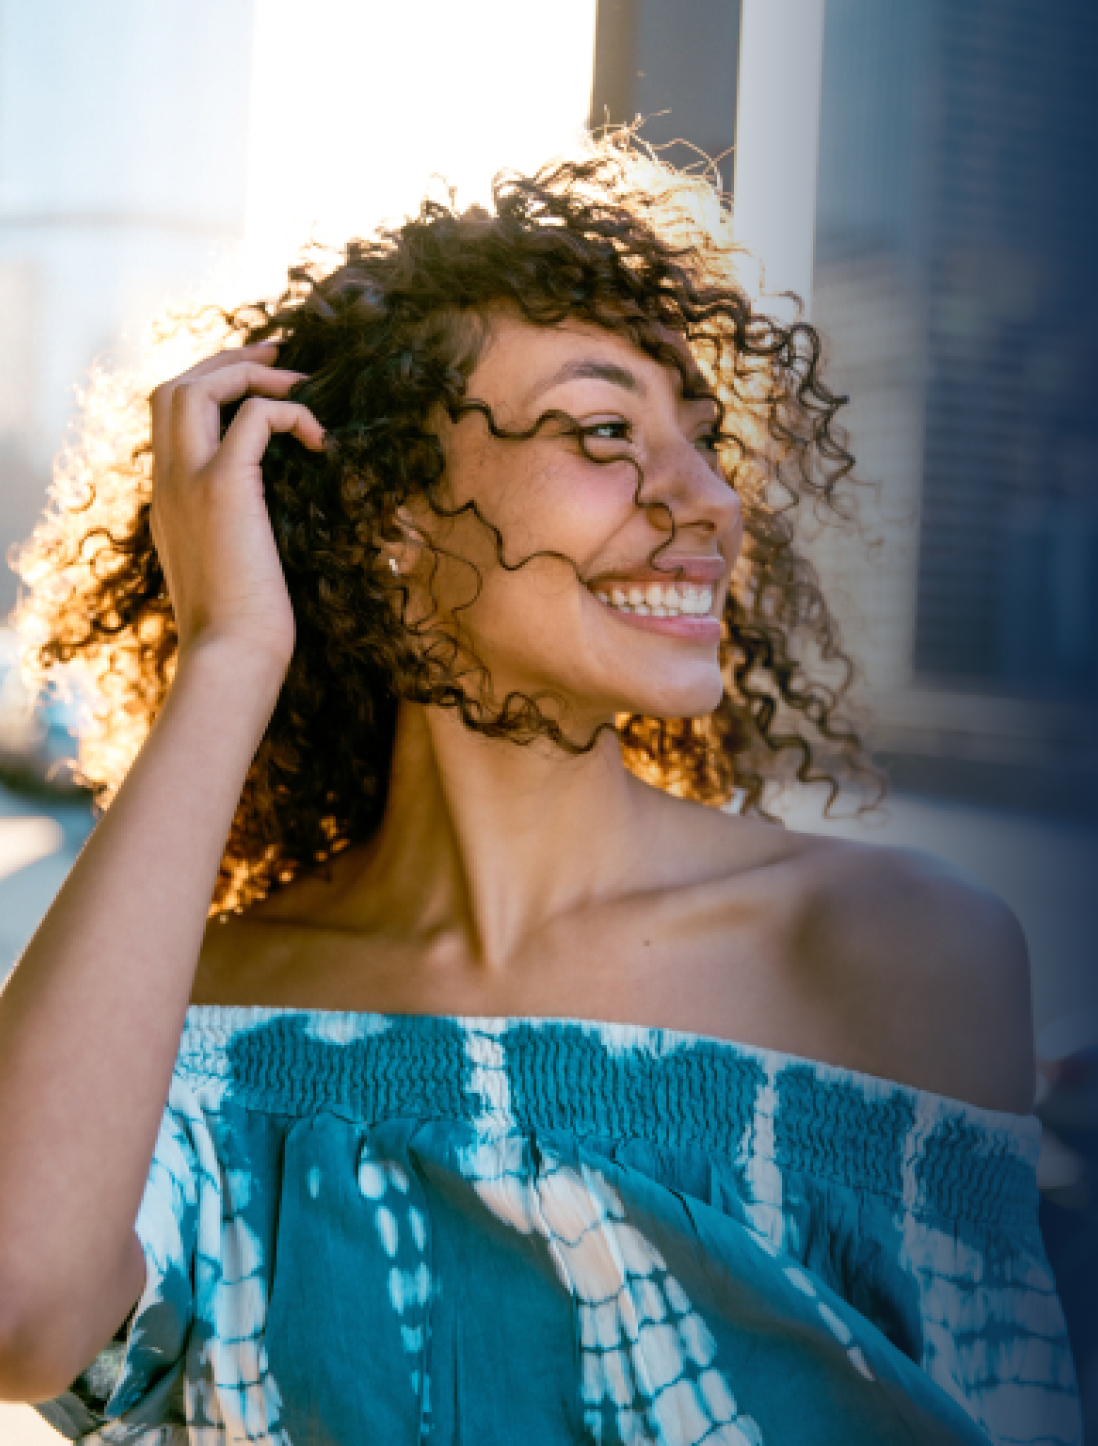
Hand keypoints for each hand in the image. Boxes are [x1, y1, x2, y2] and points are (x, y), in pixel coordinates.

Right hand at [148, 342, 324, 674]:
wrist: (231, 658)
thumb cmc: (242, 629)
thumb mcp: (231, 569)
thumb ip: (235, 532)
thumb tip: (272, 520)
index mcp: (166, 500)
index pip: (168, 418)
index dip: (211, 387)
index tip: (259, 384)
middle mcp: (167, 483)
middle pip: (173, 387)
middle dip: (227, 362)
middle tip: (280, 357)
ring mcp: (187, 482)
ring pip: (195, 387)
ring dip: (250, 373)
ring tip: (300, 384)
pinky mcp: (223, 487)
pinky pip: (253, 418)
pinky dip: (289, 413)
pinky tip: (321, 441)